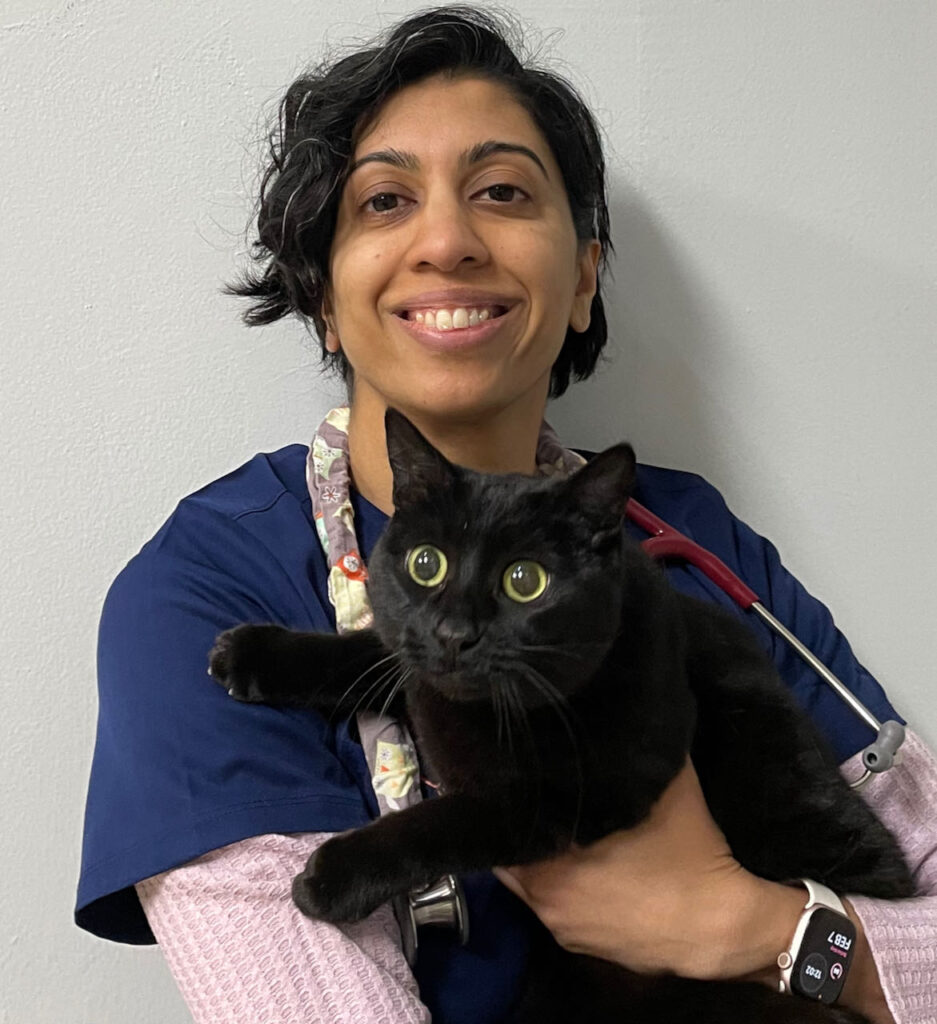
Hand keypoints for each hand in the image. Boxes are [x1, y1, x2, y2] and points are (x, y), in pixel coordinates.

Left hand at [494, 757, 802, 980]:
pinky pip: (553, 906)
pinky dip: (557, 885)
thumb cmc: (688, 853)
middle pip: (510, 854)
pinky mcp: (579, 945)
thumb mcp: (670, 785)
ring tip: (552, 824)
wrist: (720, 928)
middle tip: (535, 793)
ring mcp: (560, 927)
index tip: (518, 772)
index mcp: (548, 864)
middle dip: (520, 826)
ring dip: (536, 857)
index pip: (506, 825)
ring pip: (528, 883)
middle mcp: (542, 900)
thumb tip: (625, 708)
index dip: (510, 797)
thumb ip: (638, 751)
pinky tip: (577, 864)